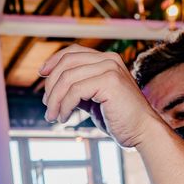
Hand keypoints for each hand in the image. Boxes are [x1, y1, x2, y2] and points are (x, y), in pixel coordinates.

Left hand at [40, 44, 154, 147]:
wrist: (142, 132)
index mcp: (106, 60)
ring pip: (68, 78)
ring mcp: (110, 69)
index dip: (53, 61)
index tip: (41, 74)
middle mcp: (109, 60)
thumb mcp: (94, 101)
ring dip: (55, 100)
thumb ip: (78, 90)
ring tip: (53, 117)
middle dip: (51, 86)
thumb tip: (52, 89)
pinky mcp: (110, 82)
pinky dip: (65, 105)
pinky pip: (75, 91)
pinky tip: (64, 118)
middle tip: (47, 108)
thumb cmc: (119, 120)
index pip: (72, 52)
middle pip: (66, 63)